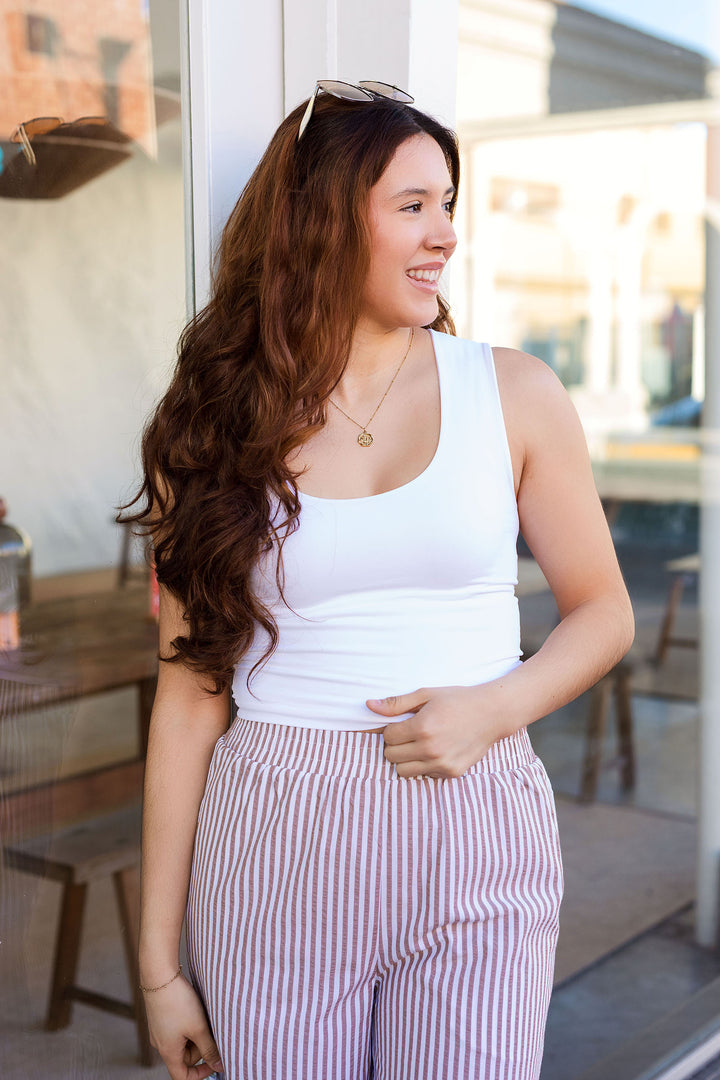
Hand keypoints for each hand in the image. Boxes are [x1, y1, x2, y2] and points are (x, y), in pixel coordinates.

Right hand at [143, 972, 223, 1079]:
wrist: (159, 975)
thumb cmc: (178, 1002)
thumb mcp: (198, 1028)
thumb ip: (210, 1049)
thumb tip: (219, 1066)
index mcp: (168, 1052)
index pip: (182, 1076)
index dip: (200, 1075)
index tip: (215, 1063)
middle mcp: (161, 1044)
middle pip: (184, 1058)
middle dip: (200, 1048)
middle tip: (211, 1030)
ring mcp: (159, 1030)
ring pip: (182, 1042)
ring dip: (195, 1034)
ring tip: (204, 1018)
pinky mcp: (161, 1018)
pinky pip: (177, 1029)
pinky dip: (189, 1025)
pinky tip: (195, 1010)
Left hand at [365, 683, 520, 778]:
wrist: (492, 713)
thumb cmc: (457, 699)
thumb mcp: (426, 694)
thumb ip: (396, 703)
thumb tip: (369, 705)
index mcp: (422, 727)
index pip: (388, 737)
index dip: (392, 729)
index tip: (403, 723)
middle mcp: (431, 749)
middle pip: (391, 756)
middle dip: (395, 744)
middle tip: (409, 733)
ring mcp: (442, 763)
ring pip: (403, 771)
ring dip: (406, 759)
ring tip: (419, 744)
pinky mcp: (451, 773)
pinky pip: (424, 775)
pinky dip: (424, 765)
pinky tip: (436, 750)